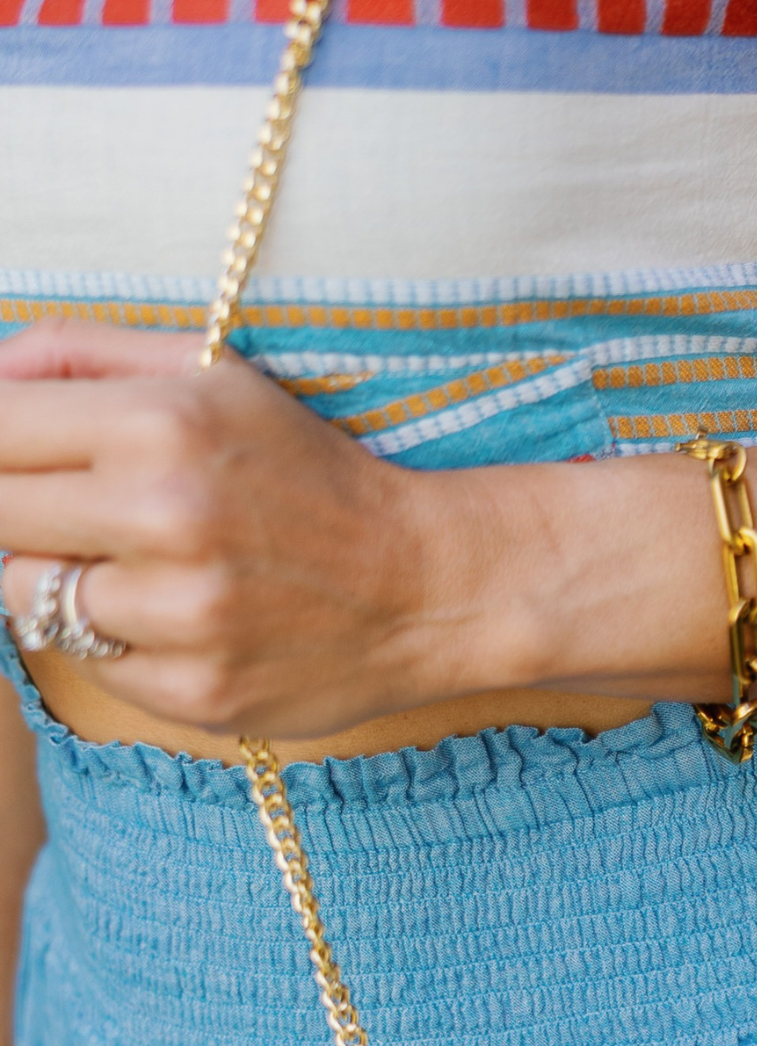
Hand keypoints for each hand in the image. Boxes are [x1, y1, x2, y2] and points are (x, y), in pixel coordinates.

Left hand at [0, 321, 486, 740]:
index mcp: (162, 422)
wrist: (427, 586)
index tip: (16, 455)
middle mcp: (165, 517)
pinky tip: (173, 617)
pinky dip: (113, 637)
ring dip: (55, 576)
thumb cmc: (311, 472)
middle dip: (16, 507)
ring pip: (23, 594)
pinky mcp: (192, 692)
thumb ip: (83, 354)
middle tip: (76, 509)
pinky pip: (87, 660)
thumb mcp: (213, 375)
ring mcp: (178, 616)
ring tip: (129, 563)